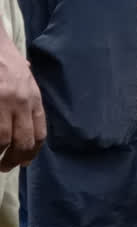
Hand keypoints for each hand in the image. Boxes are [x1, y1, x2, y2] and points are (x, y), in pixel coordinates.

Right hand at [0, 38, 45, 171]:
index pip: (39, 133)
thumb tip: (31, 114)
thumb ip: (28, 96)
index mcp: (33, 98)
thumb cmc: (3, 57)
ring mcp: (3, 102)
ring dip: (0, 154)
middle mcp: (21, 102)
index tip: (24, 161)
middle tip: (6, 167)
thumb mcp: (24, 75)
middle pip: (24, 141)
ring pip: (4, 139)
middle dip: (16, 159)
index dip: (32, 152)